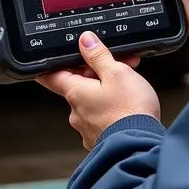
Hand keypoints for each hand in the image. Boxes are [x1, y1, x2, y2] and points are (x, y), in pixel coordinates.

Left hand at [37, 31, 160, 149]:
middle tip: (116, 67)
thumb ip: (99, 55)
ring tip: (129, 87)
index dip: (50, 66)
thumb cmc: (129, 110)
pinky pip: (102, 117)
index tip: (47, 62)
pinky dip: (112, 108)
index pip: (52, 76)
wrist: (141, 146)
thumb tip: (85, 41)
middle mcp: (77, 112)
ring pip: (92, 101)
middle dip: (95, 74)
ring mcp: (88, 128)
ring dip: (106, 91)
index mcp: (75, 92)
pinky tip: (128, 106)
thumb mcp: (116, 72)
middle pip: (78, 86)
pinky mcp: (101, 139)